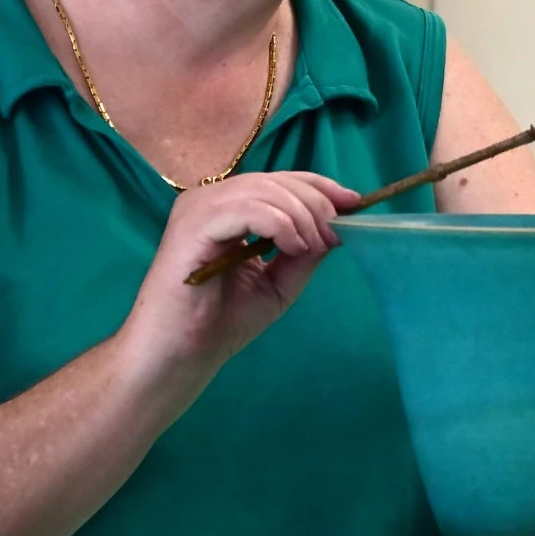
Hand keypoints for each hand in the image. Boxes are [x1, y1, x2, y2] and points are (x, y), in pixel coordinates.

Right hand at [119, 170, 360, 372]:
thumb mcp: (278, 283)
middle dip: (316, 202)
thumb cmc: (221, 323)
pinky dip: (279, 224)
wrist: (180, 355)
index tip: (354, 203)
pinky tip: (293, 246)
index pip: (278, 181)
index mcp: (225, 208)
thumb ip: (304, 253)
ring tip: (313, 246)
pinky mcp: (192, 225)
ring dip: (301, 216)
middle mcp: (209, 199)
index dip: (319, 186)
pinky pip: (247, 209)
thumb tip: (338, 224)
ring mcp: (198, 209)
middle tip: (336, 233)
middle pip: (275, 180)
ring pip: (264, 190)